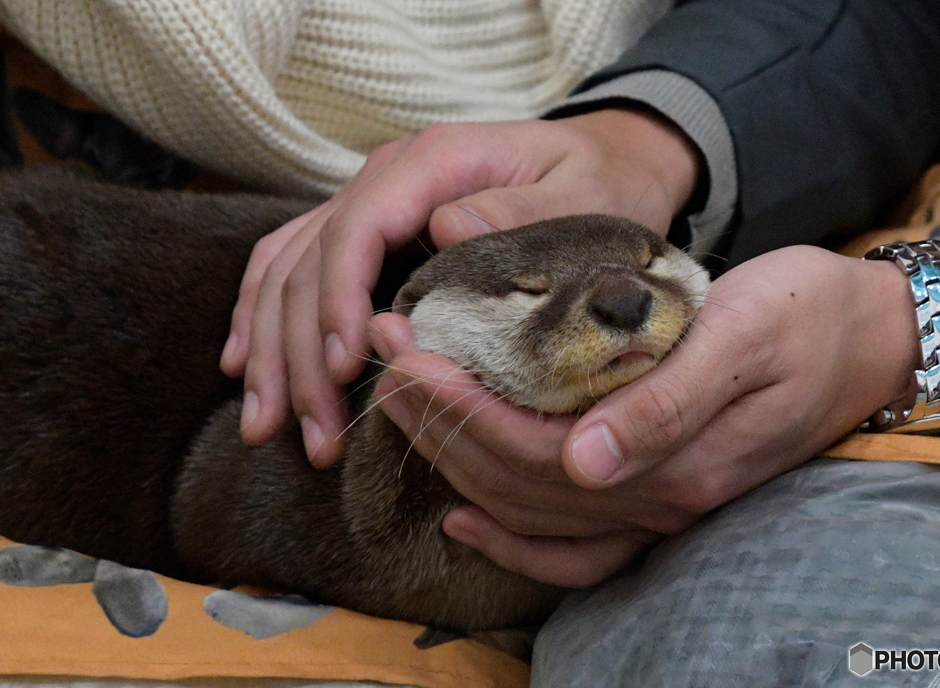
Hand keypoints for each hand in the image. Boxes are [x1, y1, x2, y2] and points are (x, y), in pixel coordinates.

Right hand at [220, 108, 700, 467]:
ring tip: (266, 427)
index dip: (337, 301)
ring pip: (286, 269)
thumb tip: (445, 228)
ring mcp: (372, 201)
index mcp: (435, 163)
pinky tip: (244, 369)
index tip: (345, 370)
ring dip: (270, 351)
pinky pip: (291, 265)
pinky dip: (261, 318)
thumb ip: (523, 212)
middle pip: (310, 260)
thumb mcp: (586, 194)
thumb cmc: (602, 183)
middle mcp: (389, 177)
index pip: (358, 229)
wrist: (605, 159)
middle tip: (314, 434)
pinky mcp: (370, 230)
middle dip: (300, 353)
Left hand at [371, 246, 928, 586]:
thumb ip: (669, 403)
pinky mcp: (655, 498)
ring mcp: (654, 508)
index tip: (408, 347)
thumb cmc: (807, 319)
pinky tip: (458, 513)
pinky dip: (507, 539)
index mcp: (673, 456)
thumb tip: (587, 463)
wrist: (866, 342)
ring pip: (528, 511)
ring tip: (404, 405)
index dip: (460, 406)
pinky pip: (570, 548)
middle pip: (515, 481)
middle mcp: (654, 499)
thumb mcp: (747, 335)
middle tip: (387, 355)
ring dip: (454, 460)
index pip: (533, 449)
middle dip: (439, 421)